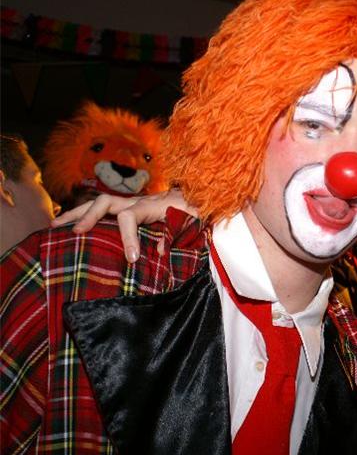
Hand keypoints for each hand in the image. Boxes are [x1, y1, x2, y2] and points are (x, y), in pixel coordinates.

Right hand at [51, 189, 194, 262]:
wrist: (203, 196)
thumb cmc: (200, 209)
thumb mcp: (195, 221)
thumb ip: (179, 232)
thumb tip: (159, 250)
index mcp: (153, 205)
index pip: (130, 216)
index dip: (127, 237)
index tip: (132, 259)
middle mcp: (139, 201)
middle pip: (105, 202)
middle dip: (87, 216)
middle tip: (75, 234)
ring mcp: (133, 203)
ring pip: (100, 203)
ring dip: (77, 214)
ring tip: (54, 226)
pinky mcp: (132, 209)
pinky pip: (105, 210)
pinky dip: (87, 215)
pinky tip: (72, 227)